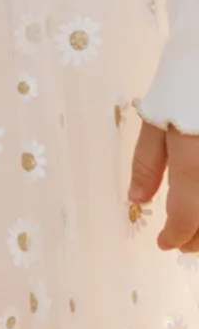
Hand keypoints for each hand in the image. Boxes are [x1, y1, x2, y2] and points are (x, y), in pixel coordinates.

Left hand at [129, 119, 198, 252]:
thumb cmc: (183, 85)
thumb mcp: (156, 120)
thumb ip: (147, 165)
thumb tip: (137, 201)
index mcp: (195, 164)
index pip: (187, 219)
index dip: (175, 237)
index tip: (163, 243)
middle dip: (198, 240)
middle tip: (180, 242)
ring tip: (198, 231)